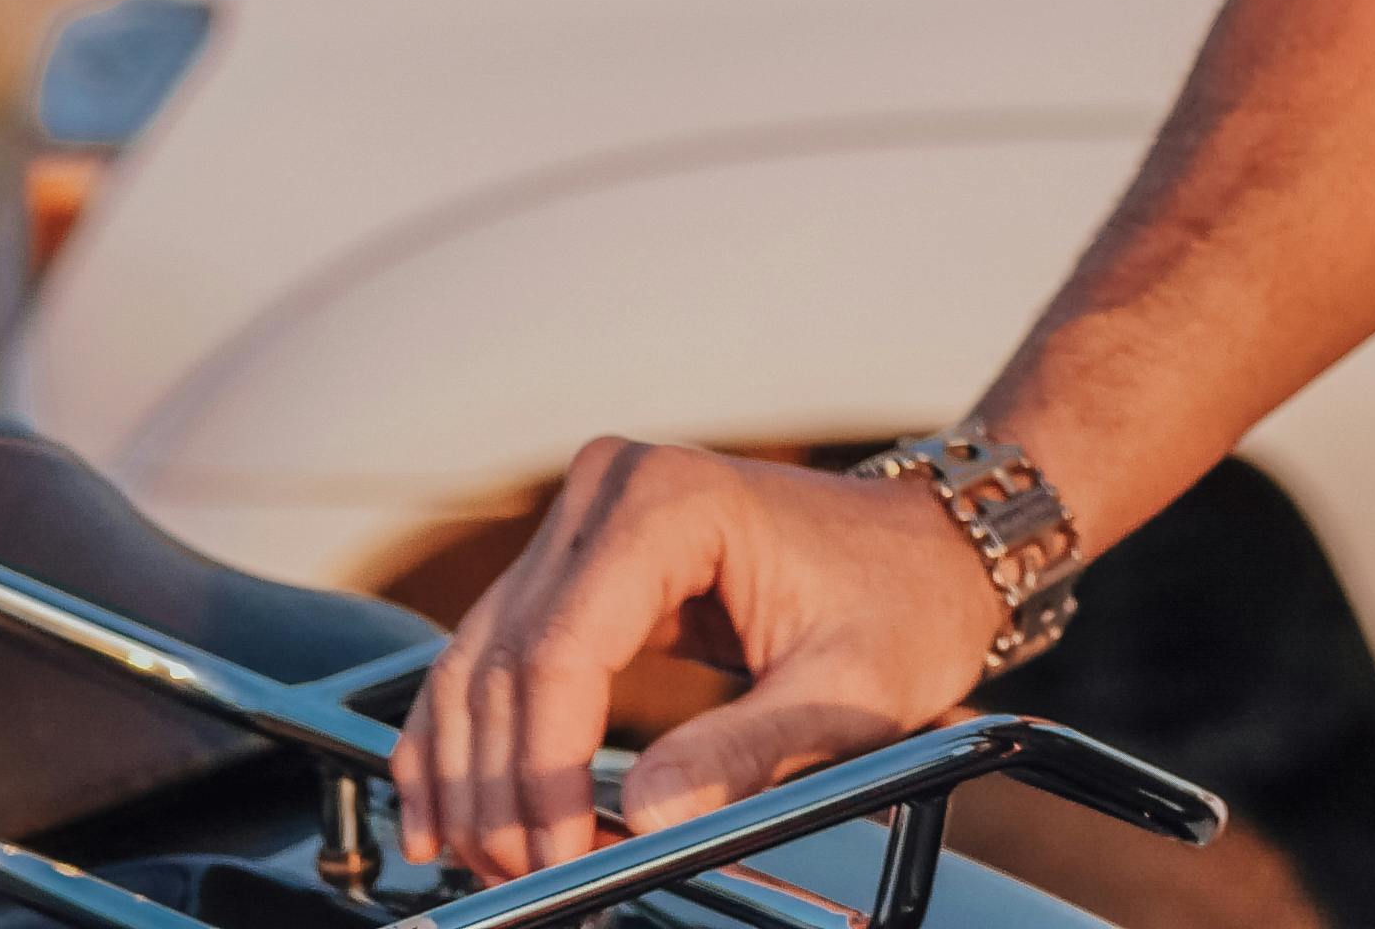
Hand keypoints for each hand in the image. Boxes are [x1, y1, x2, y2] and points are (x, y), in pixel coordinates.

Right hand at [393, 436, 1004, 878]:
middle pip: (508, 665)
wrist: (931, 547)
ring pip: (480, 666)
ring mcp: (586, 520)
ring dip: (470, 779)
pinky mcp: (576, 562)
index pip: (563, 653)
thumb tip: (649, 818)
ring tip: (492, 868)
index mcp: (675, 500)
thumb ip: (751, 752)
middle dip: (503, 792)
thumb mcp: (852, 690)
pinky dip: (461, 742)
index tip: (557, 861)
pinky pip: (492, 658)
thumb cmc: (907, 602)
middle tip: (530, 884)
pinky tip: (443, 817)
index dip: (542, 772)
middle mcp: (611, 489)